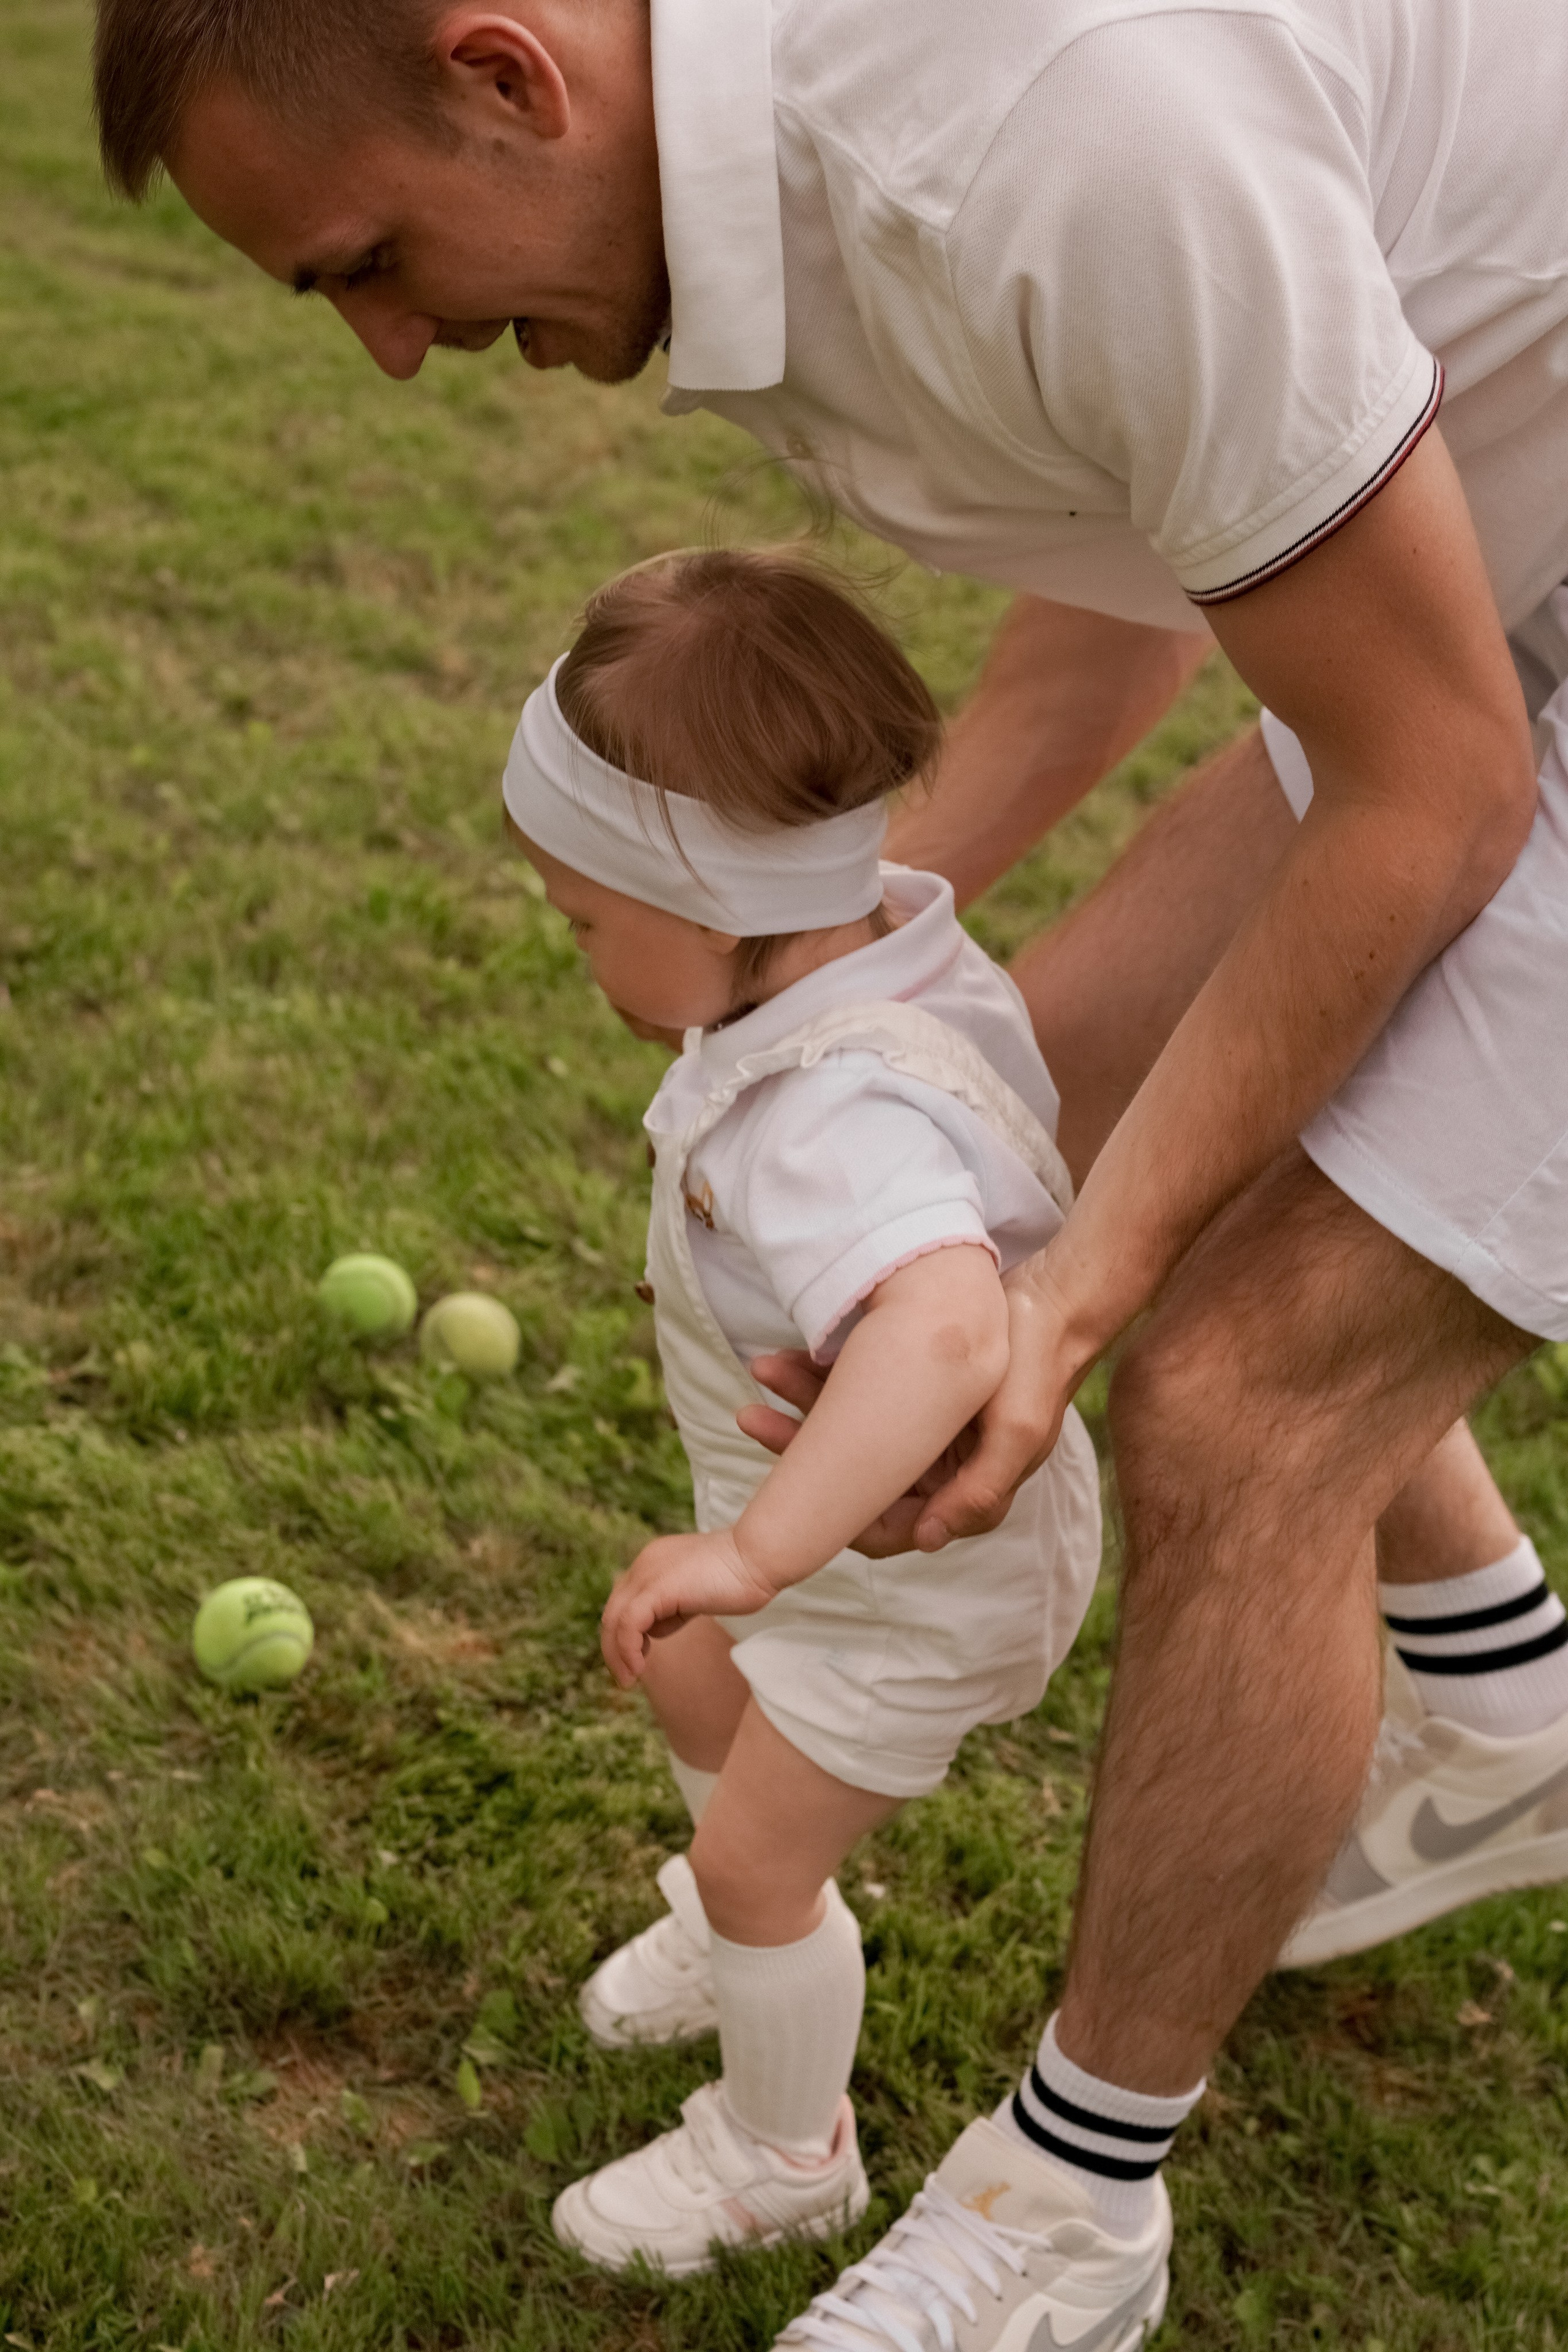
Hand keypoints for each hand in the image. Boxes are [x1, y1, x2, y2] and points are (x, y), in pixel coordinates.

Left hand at [601, 1527, 776, 1686]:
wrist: (759, 1558)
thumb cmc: (740, 1577)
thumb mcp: (695, 1595)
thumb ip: (673, 1608)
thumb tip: (655, 1629)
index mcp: (653, 1562)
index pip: (624, 1602)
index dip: (624, 1635)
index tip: (636, 1661)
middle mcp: (644, 1563)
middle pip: (612, 1611)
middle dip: (614, 1648)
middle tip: (626, 1678)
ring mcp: (648, 1573)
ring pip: (614, 1619)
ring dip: (617, 1655)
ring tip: (629, 1679)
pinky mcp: (657, 1588)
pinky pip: (628, 1624)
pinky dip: (628, 1649)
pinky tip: (639, 1667)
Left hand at [741, 1246, 1096, 1554]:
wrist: (1055, 1298)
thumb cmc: (1037, 1363)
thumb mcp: (1016, 1430)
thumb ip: (979, 1490)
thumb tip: (928, 1540)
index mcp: (966, 1494)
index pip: (888, 1528)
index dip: (835, 1516)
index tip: (788, 1486)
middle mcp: (940, 1472)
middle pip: (856, 1480)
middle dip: (799, 1448)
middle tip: (751, 1416)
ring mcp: (926, 1434)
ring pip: (849, 1433)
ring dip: (803, 1405)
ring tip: (764, 1370)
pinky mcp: (916, 1394)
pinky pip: (859, 1395)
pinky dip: (824, 1379)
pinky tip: (789, 1356)